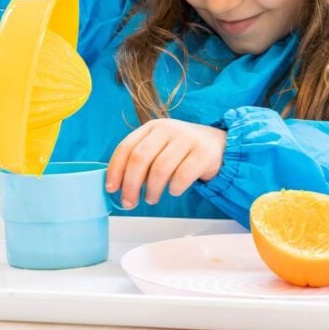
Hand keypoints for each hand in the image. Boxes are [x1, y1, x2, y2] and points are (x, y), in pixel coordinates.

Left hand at [106, 119, 227, 208]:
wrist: (217, 144)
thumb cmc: (181, 151)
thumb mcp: (159, 148)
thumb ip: (141, 161)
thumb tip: (118, 186)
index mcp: (152, 127)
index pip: (126, 147)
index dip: (115, 170)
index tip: (111, 189)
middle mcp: (168, 129)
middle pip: (140, 158)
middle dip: (130, 184)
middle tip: (129, 202)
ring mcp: (187, 139)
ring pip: (160, 169)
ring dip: (152, 190)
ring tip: (151, 198)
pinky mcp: (203, 153)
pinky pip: (183, 176)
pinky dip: (174, 188)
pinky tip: (174, 191)